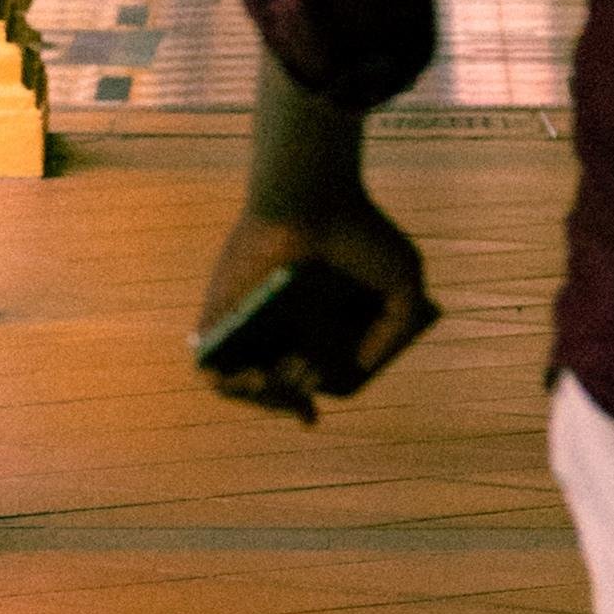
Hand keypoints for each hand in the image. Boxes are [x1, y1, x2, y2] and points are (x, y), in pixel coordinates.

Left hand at [191, 184, 434, 422]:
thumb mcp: (404, 286)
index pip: (301, 380)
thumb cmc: (359, 232)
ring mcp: (245, 323)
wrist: (314, 195)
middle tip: (308, 386)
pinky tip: (256, 375)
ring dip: (265, 400)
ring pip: (241, 387)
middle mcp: (276, 327)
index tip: (311, 417)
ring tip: (283, 375)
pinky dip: (230, 386)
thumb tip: (357, 368)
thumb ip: (395, 333)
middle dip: (292, 401)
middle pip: (274, 390)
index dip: (305, 404)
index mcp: (311, 325)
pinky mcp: (218, 315)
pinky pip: (209, 370)